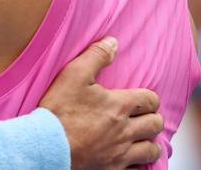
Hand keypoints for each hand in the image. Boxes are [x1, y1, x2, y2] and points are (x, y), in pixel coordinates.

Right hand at [41, 37, 163, 169]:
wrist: (45, 146)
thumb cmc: (58, 110)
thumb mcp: (73, 75)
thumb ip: (96, 56)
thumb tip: (113, 42)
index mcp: (119, 106)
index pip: (151, 99)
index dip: (149, 97)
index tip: (141, 99)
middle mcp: (125, 131)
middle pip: (155, 124)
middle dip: (152, 118)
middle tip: (142, 117)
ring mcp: (120, 153)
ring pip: (151, 150)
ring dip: (149, 142)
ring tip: (140, 138)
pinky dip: (138, 165)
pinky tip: (130, 159)